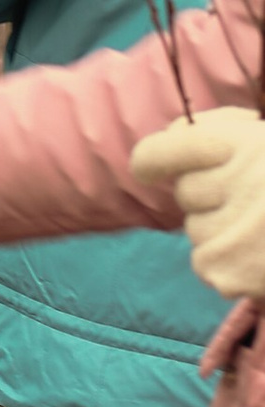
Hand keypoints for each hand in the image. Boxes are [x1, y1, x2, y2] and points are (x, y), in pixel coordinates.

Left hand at [132, 109, 264, 297]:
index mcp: (239, 144)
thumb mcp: (262, 140)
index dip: (154, 160)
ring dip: (221, 234)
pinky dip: (229, 266)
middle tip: (254, 203)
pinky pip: (208, 266)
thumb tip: (167, 153)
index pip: (163, 150)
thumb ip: (221, 135)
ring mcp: (228, 231)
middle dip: (210, 198)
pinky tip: (263, 259)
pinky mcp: (229, 272)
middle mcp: (230, 183)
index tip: (151, 168)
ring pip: (197, 231)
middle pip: (185, 193)